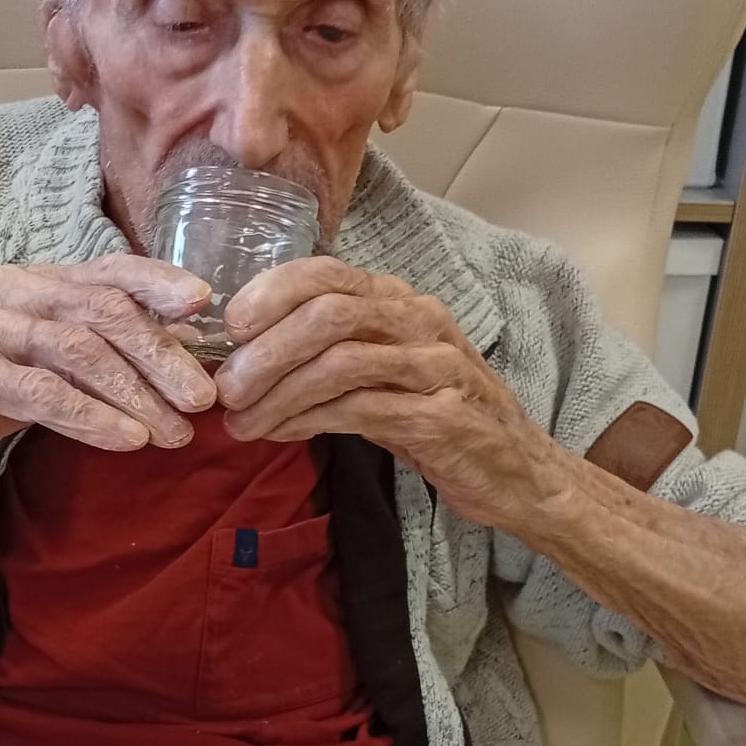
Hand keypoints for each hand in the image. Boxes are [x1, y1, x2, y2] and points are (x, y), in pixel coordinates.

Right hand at [0, 257, 212, 540]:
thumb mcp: (31, 366)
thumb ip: (90, 357)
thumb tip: (174, 362)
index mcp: (31, 283)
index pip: (108, 270)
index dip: (160, 281)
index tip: (207, 305)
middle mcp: (10, 291)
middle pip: (104, 311)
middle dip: (162, 354)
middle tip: (204, 398)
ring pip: (78, 349)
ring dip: (135, 392)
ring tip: (175, 432)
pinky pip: (38, 391)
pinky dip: (89, 416)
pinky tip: (125, 440)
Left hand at [214, 258, 567, 531]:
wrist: (518, 474)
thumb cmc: (439, 421)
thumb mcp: (382, 377)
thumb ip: (328, 360)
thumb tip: (246, 363)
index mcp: (400, 302)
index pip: (327, 272)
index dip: (270, 292)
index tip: (230, 329)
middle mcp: (421, 321)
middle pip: (328, 312)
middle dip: (266, 351)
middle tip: (226, 389)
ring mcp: (437, 366)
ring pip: (341, 360)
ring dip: (280, 392)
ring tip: (243, 423)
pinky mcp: (444, 416)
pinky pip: (362, 409)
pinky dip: (311, 421)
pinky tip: (284, 435)